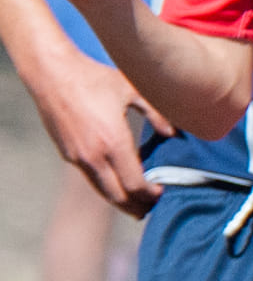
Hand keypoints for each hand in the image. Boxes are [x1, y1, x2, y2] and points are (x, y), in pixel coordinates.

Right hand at [30, 48, 164, 215]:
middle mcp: (93, 155)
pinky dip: (106, 186)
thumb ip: (156, 114)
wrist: (51, 71)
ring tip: (137, 206)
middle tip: (152, 209)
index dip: (151, 195)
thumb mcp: (132, 90)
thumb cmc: (92, 77)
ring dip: (121, 201)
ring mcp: (77, 156)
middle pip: (118, 197)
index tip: (162, 192)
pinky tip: (117, 183)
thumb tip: (173, 133)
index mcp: (113, 142)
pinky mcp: (66, 153)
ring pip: (102, 190)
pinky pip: (90, 177)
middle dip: (137, 207)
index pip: (135, 185)